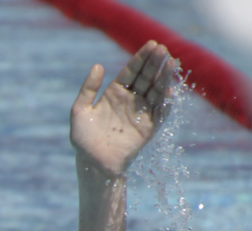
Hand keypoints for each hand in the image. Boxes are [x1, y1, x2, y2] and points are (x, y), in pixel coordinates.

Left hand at [69, 41, 175, 175]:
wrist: (92, 163)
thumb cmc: (83, 138)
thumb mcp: (80, 110)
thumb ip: (88, 88)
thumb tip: (97, 65)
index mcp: (115, 93)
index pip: (131, 71)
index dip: (141, 58)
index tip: (152, 44)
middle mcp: (130, 100)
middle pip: (146, 78)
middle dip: (155, 63)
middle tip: (164, 49)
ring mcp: (140, 113)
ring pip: (156, 92)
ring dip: (164, 78)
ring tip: (172, 63)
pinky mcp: (148, 129)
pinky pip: (160, 114)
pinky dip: (166, 103)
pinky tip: (170, 91)